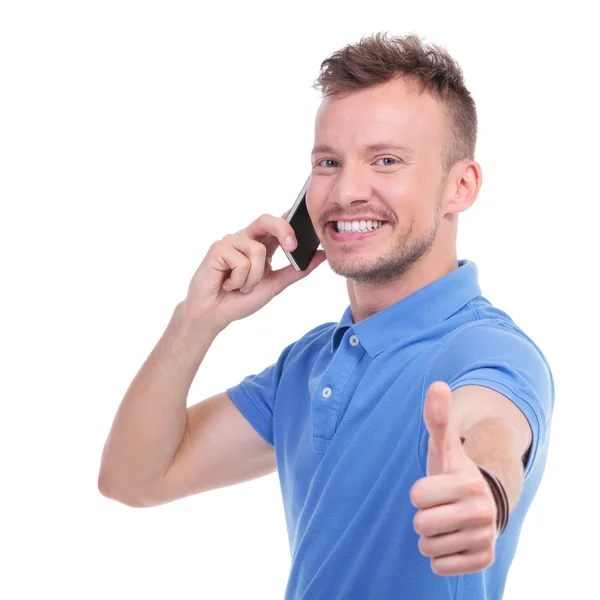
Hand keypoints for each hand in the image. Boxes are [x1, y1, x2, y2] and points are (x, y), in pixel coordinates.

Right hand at [181, 211, 325, 328]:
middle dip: (283, 229)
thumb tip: (321, 256)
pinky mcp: (217, 248)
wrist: (214, 314)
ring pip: (257, 251)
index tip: (308, 221)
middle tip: (292, 247)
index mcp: (262, 244)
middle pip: (267, 220)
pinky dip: (238, 280)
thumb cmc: (240, 299)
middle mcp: (246, 238)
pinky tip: (228, 284)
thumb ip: (297, 271)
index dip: (292, 217)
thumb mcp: (275, 285)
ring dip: (254, 278)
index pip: (279, 223)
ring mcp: (231, 242)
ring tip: (241, 286)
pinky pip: (241, 261)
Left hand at [409, 381, 496, 575]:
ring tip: (446, 522)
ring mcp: (485, 538)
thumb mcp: (443, 447)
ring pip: (428, 547)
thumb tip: (437, 384)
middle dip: (424, 516)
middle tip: (440, 507)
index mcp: (470, 483)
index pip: (416, 496)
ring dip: (431, 536)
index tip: (435, 487)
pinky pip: (440, 566)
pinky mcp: (484, 561)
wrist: (481, 503)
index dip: (419, 492)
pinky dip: (441, 556)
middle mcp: (483, 512)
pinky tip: (453, 540)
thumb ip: (437, 418)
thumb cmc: (452, 473)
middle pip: (421, 524)